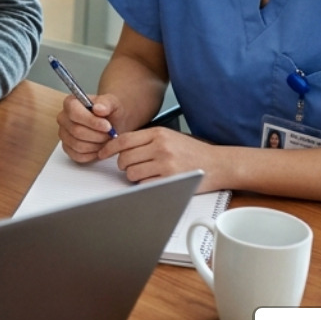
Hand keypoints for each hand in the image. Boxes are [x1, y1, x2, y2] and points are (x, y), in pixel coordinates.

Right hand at [56, 93, 121, 162]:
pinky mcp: (67, 148)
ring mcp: (64, 134)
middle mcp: (63, 118)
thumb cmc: (110, 112)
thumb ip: (106, 103)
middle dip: (98, 135)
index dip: (92, 122)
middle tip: (110, 134)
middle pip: (77, 131)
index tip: (107, 126)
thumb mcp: (113, 103)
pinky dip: (92, 154)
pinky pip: (78, 156)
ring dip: (96, 145)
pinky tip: (100, 147)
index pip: (74, 113)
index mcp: (70, 103)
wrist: (111, 122)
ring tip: (106, 139)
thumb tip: (98, 108)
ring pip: (78, 145)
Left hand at [98, 125, 217, 188]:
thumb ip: (147, 140)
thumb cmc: (193, 152)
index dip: (109, 148)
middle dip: (123, 165)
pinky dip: (144, 186)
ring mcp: (166, 164)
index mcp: (158, 134)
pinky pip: (144, 185)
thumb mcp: (169, 137)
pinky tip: (153, 181)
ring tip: (145, 174)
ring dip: (133, 176)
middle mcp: (160, 147)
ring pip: (132, 173)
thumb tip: (120, 146)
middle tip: (129, 167)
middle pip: (125, 158)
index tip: (102, 153)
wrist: (218, 164)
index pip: (124, 140)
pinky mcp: (171, 180)